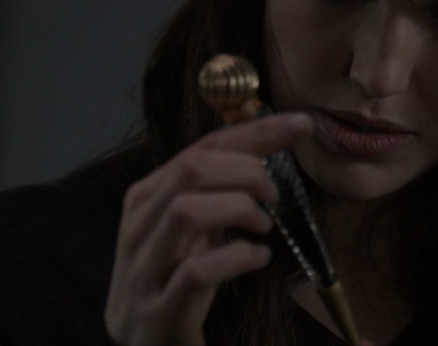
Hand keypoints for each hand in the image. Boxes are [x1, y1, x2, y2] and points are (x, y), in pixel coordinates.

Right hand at [104, 111, 313, 345]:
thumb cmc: (173, 283)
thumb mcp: (191, 231)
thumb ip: (214, 194)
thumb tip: (262, 151)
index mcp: (146, 199)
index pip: (201, 147)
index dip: (255, 132)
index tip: (299, 125)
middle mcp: (138, 226)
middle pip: (192, 169)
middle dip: (246, 171)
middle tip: (273, 195)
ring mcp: (144, 269)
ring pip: (187, 211)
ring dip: (238, 210)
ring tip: (263, 225)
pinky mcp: (158, 312)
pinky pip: (195, 271)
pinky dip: (236, 258)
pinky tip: (257, 259)